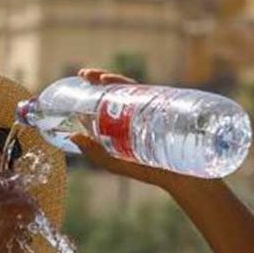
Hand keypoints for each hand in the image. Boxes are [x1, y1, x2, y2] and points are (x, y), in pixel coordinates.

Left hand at [71, 68, 194, 190]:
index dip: (98, 82)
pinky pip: (156, 96)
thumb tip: (71, 136)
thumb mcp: (116, 162)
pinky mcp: (169, 111)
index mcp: (129, 116)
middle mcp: (142, 108)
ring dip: (117, 80)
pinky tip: (128, 88)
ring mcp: (155, 108)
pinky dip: (142, 89)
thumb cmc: (150, 170)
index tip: (83, 75)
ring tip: (101, 80)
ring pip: (136, 87)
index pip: (112, 94)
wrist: (182, 177)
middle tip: (86, 74)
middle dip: (104, 77)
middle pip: (122, 86)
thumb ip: (95, 152)